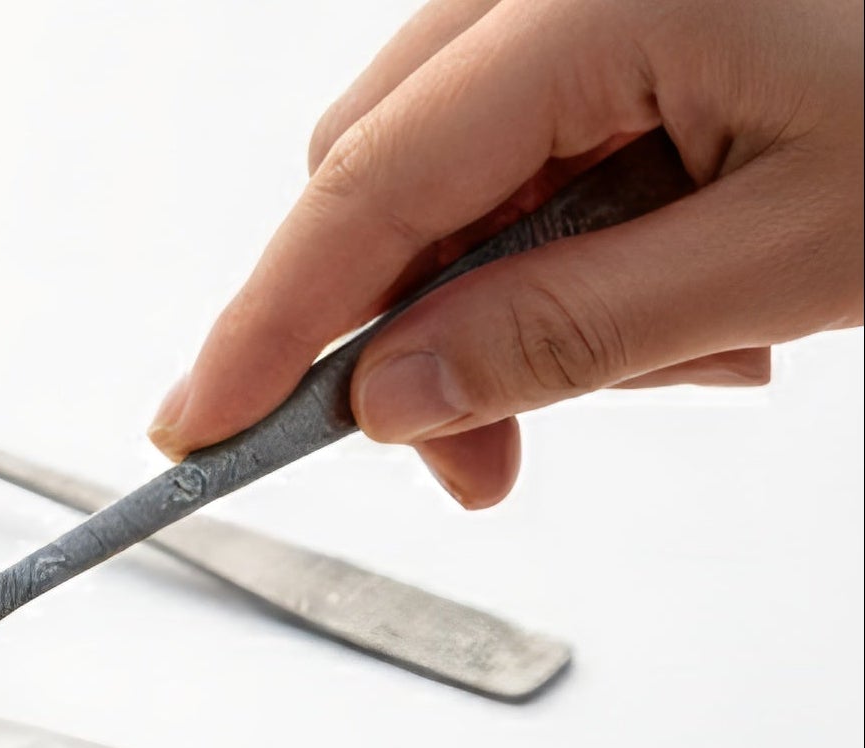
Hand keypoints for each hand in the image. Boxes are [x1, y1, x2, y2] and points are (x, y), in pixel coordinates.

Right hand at [148, 0, 863, 508]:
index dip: (266, 329)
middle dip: (406, 338)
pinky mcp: (621, 15)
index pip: (363, 195)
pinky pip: (532, 144)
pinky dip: (570, 241)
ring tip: (676, 351)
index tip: (201, 427)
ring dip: (510, 298)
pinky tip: (681, 280)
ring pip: (453, 173)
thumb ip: (562, 332)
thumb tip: (398, 397)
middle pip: (384, 182)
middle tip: (481, 462)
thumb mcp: (786, 253)